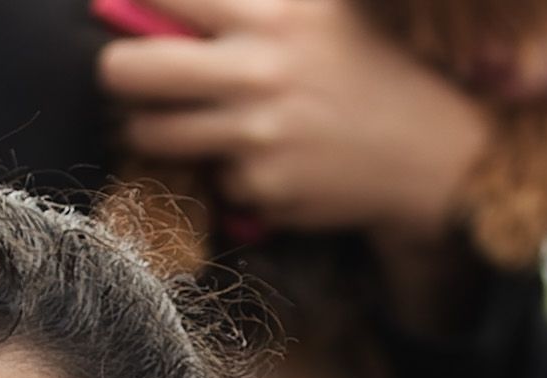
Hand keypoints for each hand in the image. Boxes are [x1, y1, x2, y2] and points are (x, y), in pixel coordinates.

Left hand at [99, 0, 494, 243]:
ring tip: (185, 119)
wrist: (430, 152)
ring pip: (150, 134)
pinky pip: (211, 178)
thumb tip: (162, 0)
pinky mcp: (260, 190)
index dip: (127, 0)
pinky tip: (268, 158)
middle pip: (127, 70)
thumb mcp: (321, 11)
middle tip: (127, 74)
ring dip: (153, 128)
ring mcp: (256, 137)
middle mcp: (258, 73)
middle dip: (116, 71)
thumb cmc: (370, 68)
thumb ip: (249, 4)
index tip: (118, 7)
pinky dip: (227, 171)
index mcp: (273, 15)